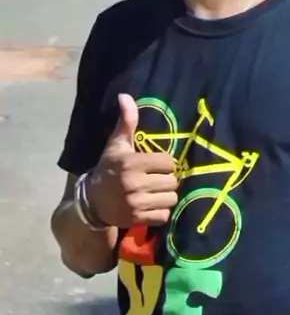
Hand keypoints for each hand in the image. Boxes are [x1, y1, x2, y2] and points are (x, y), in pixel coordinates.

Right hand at [86, 93, 177, 227]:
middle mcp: (135, 184)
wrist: (92, 201)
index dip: (165, 163)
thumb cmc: (109, 168)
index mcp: (132, 163)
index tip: (156, 164)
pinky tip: (151, 205)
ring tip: (156, 192)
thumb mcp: (116, 144)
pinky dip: (161, 212)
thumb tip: (125, 96)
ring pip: (171, 199)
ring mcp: (136, 204)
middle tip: (157, 179)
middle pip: (172, 181)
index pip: (168, 162)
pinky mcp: (137, 219)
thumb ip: (126, 121)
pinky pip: (164, 216)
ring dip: (166, 196)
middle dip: (167, 180)